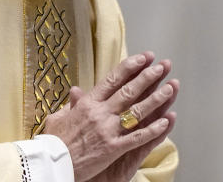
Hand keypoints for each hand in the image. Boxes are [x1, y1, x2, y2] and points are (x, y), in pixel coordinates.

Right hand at [43, 52, 177, 181]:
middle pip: (129, 91)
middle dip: (148, 77)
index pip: (113, 79)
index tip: (144, 58)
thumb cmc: (53, 143)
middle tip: (163, 66)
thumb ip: (70, 104)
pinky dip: (154, 129)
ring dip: (157, 98)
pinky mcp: (113, 148)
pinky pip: (138, 137)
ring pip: (137, 111)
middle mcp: (100, 113)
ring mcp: (108, 130)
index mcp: (87, 103)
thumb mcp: (58, 118)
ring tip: (171, 88)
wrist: (51, 165)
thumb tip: (75, 91)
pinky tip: (166, 121)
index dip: (130, 67)